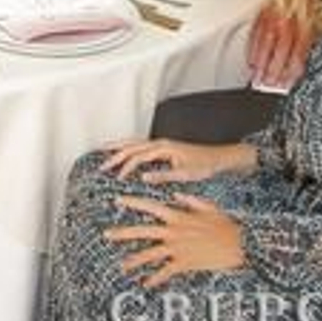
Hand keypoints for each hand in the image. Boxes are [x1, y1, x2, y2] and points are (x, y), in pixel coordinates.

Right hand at [101, 139, 255, 183]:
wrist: (220, 158)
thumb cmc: (205, 165)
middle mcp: (160, 143)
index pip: (138, 156)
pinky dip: (128, 146)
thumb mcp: (185, 174)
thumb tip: (143, 177)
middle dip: (115, 154)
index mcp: (163, 148)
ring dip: (119, 147)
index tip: (118, 178)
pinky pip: (140, 144)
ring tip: (104, 151)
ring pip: (134, 142)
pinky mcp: (164, 147)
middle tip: (101, 164)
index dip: (127, 167)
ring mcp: (161, 143)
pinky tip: (124, 151)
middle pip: (132, 146)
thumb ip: (163, 175)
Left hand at [106, 193, 245, 287]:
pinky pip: (166, 272)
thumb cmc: (226, 225)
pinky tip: (146, 283)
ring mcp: (178, 248)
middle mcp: (174, 231)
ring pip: (150, 254)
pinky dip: (155, 278)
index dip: (133, 203)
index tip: (117, 200)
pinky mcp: (185, 263)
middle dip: (123, 233)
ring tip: (122, 266)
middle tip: (106, 234)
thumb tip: (175, 194)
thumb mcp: (208, 207)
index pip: (150, 206)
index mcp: (178, 216)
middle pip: (142, 231)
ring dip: (134, 260)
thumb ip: (189, 200)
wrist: (240, 244)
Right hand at [247, 4, 311, 88]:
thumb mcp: (317, 20)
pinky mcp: (262, 10)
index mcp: (306, 23)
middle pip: (279, 49)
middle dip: (272, 70)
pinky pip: (255, 32)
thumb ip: (308, 42)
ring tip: (256, 77)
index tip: (285, 84)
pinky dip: (252, 48)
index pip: (298, 52)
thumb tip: (297, 65)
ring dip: (259, 62)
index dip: (291, 70)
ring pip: (265, 42)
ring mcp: (273, 14)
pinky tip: (251, 60)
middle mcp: (289, 19)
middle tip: (267, 85)